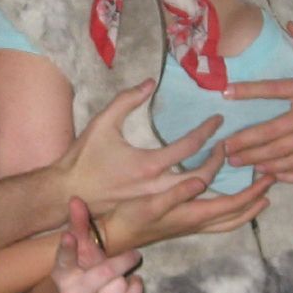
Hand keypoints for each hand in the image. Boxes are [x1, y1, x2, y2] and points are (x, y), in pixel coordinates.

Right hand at [52, 197, 143, 292]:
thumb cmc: (84, 271)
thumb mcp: (82, 250)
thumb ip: (80, 226)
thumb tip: (75, 199)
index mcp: (62, 273)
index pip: (63, 259)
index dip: (66, 248)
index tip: (68, 236)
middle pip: (102, 272)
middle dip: (122, 261)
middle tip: (134, 254)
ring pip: (117, 288)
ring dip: (126, 279)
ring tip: (126, 276)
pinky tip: (133, 285)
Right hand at [59, 80, 224, 207]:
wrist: (66, 194)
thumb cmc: (83, 158)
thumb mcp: (102, 123)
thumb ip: (126, 100)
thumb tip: (149, 82)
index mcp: (148, 164)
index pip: (189, 146)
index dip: (207, 130)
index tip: (218, 120)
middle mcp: (157, 187)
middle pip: (202, 176)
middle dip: (218, 160)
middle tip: (225, 145)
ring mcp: (155, 202)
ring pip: (196, 196)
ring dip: (213, 180)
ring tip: (220, 164)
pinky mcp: (151, 211)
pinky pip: (184, 205)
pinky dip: (200, 195)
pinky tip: (206, 185)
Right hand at [100, 149, 274, 251]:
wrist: (113, 236)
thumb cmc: (128, 218)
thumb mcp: (150, 202)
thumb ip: (177, 192)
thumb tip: (201, 181)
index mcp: (192, 216)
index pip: (232, 205)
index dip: (252, 191)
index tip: (266, 175)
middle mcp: (197, 223)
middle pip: (237, 216)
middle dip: (256, 200)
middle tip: (271, 181)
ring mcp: (191, 226)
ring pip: (228, 221)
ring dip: (247, 208)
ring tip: (259, 195)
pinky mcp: (184, 224)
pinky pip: (218, 219)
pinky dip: (231, 210)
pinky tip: (228, 201)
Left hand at [222, 24, 292, 179]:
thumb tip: (290, 25)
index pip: (273, 89)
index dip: (247, 91)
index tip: (226, 94)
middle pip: (269, 130)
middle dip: (244, 140)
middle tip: (223, 147)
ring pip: (280, 152)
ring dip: (255, 158)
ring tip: (236, 161)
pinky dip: (279, 170)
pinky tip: (265, 171)